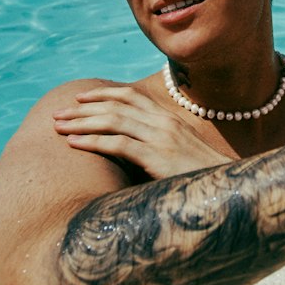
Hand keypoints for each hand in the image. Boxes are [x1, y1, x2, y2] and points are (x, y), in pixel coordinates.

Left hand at [52, 84, 228, 178]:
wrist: (226, 190)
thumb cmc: (202, 177)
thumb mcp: (179, 153)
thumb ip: (157, 144)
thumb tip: (134, 148)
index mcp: (168, 118)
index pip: (130, 96)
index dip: (103, 94)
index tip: (80, 98)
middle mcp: (163, 122)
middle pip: (116, 105)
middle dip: (83, 108)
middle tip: (58, 113)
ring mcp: (160, 138)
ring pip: (112, 121)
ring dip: (81, 122)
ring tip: (59, 127)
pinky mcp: (156, 157)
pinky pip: (117, 144)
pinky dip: (92, 142)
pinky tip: (74, 144)